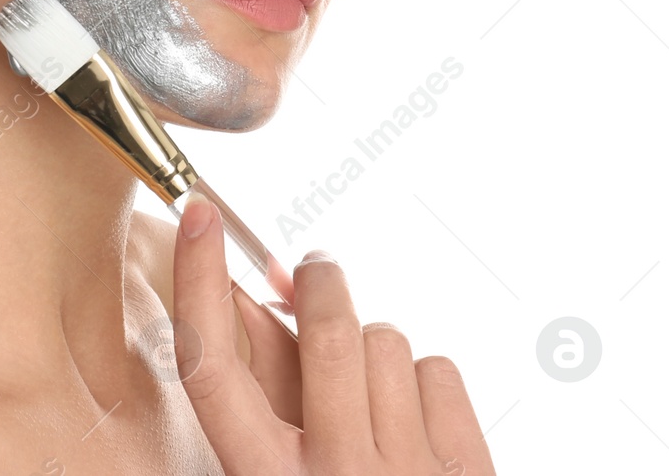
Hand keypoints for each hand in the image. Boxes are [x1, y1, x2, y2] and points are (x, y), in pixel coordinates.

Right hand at [172, 191, 495, 474]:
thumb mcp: (279, 474)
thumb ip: (267, 401)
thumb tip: (256, 298)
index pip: (212, 368)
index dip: (198, 283)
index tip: (199, 217)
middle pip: (327, 330)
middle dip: (320, 281)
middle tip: (313, 270)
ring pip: (386, 340)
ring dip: (374, 344)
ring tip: (369, 387)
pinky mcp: (471, 472)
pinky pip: (437, 371)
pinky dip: (423, 380)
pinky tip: (412, 418)